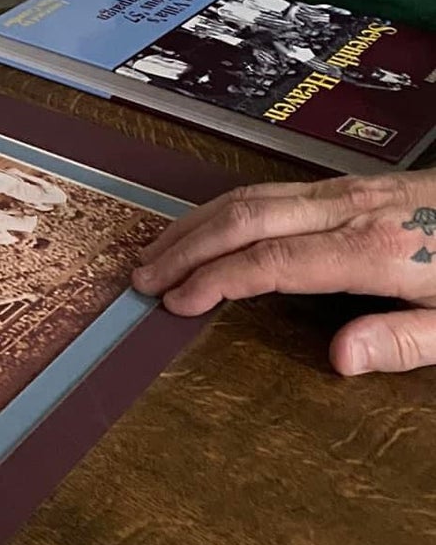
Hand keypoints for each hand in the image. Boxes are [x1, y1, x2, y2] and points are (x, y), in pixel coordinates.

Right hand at [132, 174, 435, 374]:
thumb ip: (403, 340)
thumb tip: (338, 359)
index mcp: (373, 249)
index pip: (272, 262)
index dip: (215, 280)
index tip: (175, 302)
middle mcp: (351, 210)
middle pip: (246, 218)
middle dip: (187, 247)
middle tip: (142, 278)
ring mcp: (349, 191)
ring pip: (254, 196)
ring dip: (198, 223)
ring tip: (158, 252)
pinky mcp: (354, 185)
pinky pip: (273, 190)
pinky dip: (227, 208)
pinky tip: (212, 227)